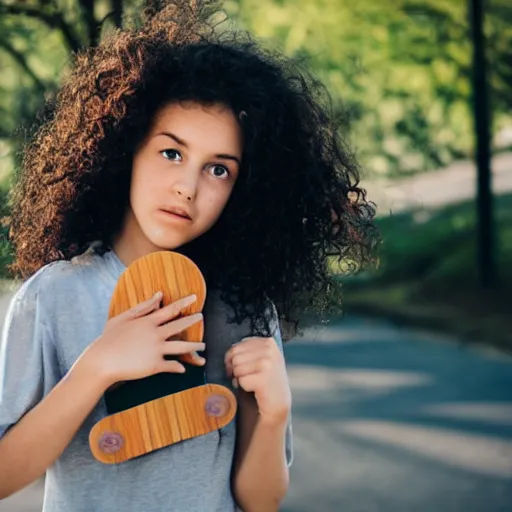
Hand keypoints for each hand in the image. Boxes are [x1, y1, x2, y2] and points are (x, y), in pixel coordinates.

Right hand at [81, 292, 205, 387]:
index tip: (195, 297)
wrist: (100, 362)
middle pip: (180, 326)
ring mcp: (156, 350)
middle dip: (192, 320)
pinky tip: (183, 368)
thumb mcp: (123, 318)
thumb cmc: (108, 339)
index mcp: (148, 322)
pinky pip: (172, 365)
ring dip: (195, 346)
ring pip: (182, 347)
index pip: (171, 309)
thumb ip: (143, 307)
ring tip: (202, 345)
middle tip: (201, 316)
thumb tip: (159, 295)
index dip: (184, 303)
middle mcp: (155, 334)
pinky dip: (179, 367)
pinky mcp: (154, 365)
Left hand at [224, 337, 291, 425]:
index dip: (233, 359)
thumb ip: (248, 350)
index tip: (241, 368)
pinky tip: (254, 389)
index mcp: (268, 342)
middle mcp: (269, 350)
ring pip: (237, 368)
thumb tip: (229, 353)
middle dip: (235, 369)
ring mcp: (268, 363)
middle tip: (244, 377)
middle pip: (235, 356)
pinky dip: (244, 387)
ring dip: (240, 378)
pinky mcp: (263, 379)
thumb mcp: (262, 358)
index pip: (237, 346)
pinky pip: (241, 380)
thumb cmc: (266, 379)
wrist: (278, 402)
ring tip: (252, 382)